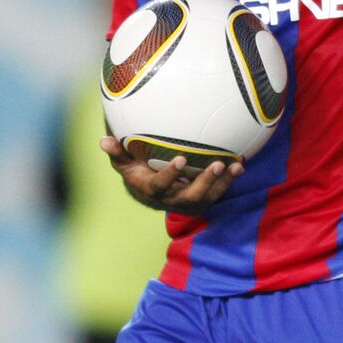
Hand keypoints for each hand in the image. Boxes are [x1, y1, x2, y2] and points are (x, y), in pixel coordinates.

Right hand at [100, 136, 242, 215]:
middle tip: (217, 164)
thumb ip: (117, 153)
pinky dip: (229, 180)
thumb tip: (103, 140)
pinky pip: (218, 192)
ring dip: (223, 182)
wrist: (151, 194)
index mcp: (152, 190)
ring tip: (235, 165)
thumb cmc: (137, 171)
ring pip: (208, 196)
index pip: (160, 186)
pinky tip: (240, 164)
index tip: (181, 159)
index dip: (170, 175)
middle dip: (205, 182)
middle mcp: (171, 200)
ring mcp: (189, 202)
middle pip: (190, 196)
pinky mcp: (202, 200)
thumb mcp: (125, 164)